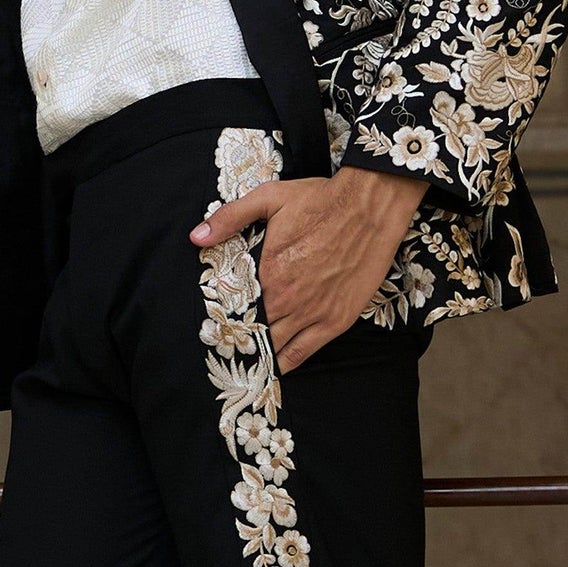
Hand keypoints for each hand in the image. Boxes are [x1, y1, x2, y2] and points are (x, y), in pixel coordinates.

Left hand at [192, 166, 425, 372]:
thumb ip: (231, 217)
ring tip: (245, 360)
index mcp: (266, 271)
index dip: (222, 317)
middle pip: (251, 330)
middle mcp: (286, 298)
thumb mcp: (270, 198)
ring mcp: (311, 313)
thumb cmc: (321, 200)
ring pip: (273, 346)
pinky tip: (274, 368)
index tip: (213, 324)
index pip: (233, 306)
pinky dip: (285, 364)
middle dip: (237, 338)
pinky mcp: (335, 321)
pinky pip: (302, 354)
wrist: (370, 206)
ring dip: (258, 354)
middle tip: (226, 345)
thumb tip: (197, 237)